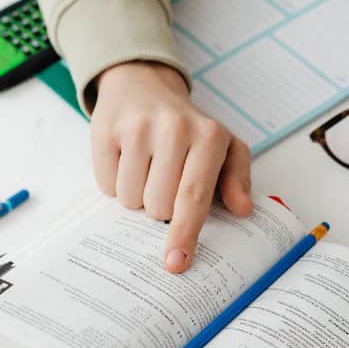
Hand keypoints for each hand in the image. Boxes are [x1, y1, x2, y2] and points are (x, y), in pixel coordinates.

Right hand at [91, 61, 252, 272]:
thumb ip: (238, 179)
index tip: (176, 262)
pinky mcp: (105, 130)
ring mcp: (137, 128)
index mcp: (208, 136)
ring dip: (138, 197)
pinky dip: (116, 184)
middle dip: (161, 208)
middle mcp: (173, 128)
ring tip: (148, 169)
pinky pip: (106, 186)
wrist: (144, 85)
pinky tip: (127, 161)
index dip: (185, 233)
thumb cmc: (190, 129)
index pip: (194, 196)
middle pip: (159, 206)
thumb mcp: (225, 147)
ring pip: (130, 200)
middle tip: (166, 183)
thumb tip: (243, 209)